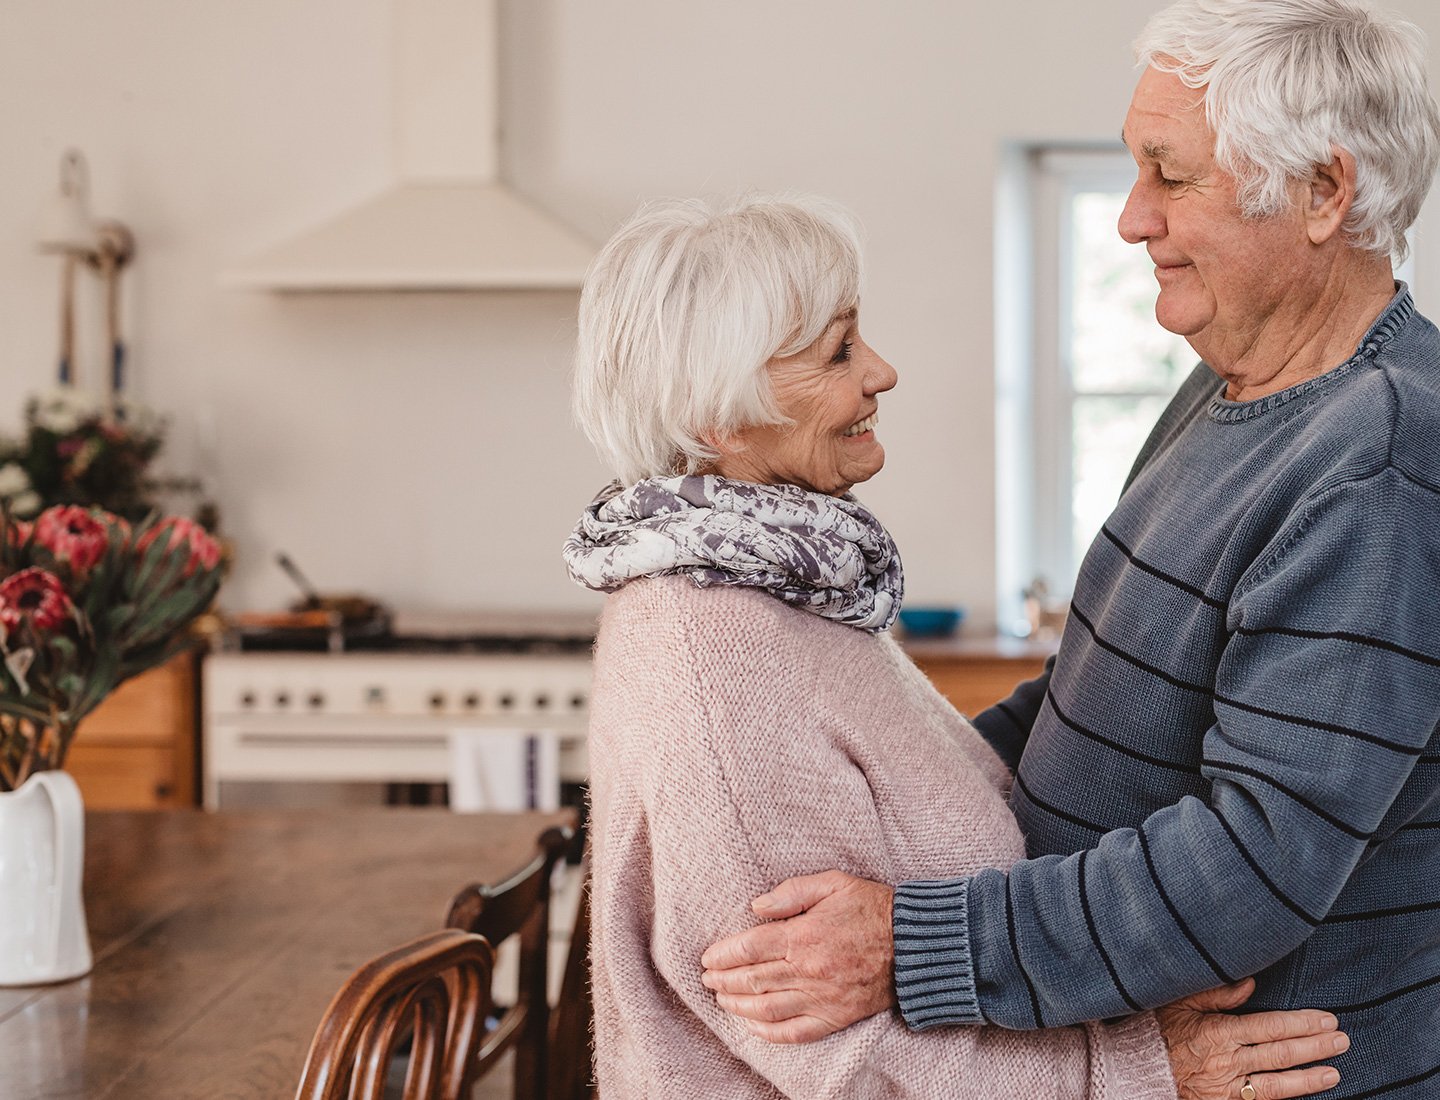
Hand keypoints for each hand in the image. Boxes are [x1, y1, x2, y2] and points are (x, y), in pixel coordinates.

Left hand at [699, 870, 895, 1042]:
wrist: (916, 944)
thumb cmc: (873, 908)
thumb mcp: (833, 883)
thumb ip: (791, 892)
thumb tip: (756, 907)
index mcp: (804, 936)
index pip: (750, 949)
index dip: (723, 954)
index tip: (707, 958)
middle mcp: (809, 970)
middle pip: (753, 979)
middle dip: (723, 980)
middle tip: (706, 979)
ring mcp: (822, 998)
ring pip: (768, 1008)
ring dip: (738, 1006)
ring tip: (721, 1000)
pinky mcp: (836, 1017)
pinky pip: (796, 1032)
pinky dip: (769, 1032)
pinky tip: (753, 1026)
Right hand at [1158, 978, 1347, 1098]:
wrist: (1138, 1068)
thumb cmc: (1158, 1029)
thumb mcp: (1180, 1003)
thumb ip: (1216, 993)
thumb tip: (1251, 984)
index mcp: (1218, 1031)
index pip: (1269, 1027)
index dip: (1301, 1023)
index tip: (1326, 1019)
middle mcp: (1227, 1061)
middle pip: (1280, 1054)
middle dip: (1314, 1046)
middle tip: (1342, 1039)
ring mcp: (1227, 1087)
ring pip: (1276, 1084)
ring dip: (1308, 1077)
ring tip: (1334, 1071)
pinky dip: (1285, 1099)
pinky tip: (1304, 1093)